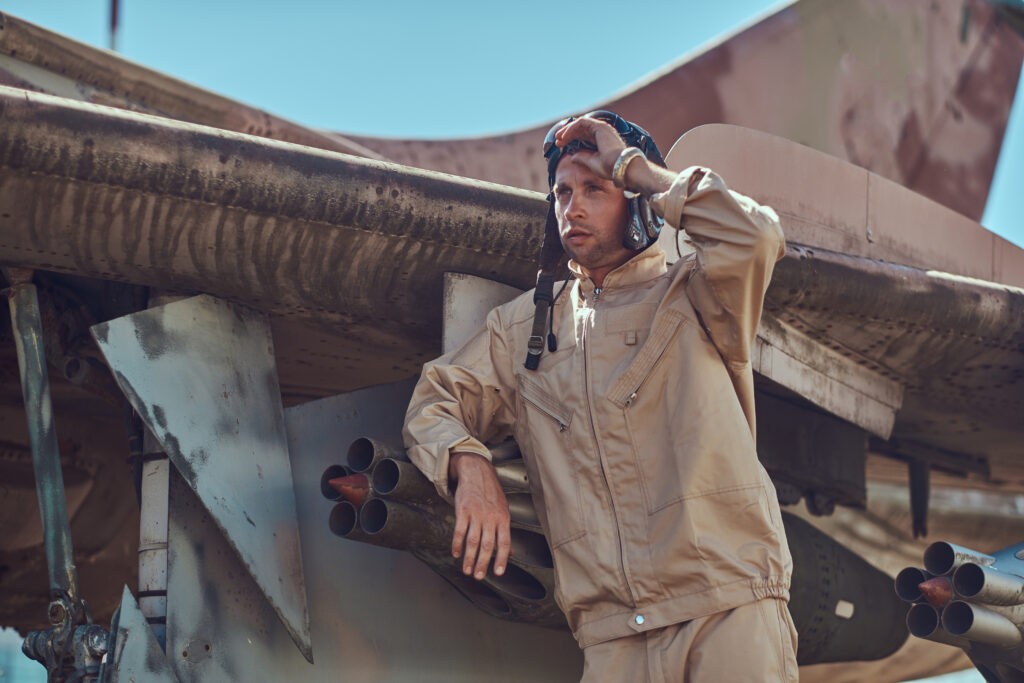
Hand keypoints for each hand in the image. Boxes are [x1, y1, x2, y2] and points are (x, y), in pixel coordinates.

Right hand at [448, 451, 510, 579]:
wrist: (477, 472)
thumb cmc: (491, 493)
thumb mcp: (503, 510)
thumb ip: (504, 531)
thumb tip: (511, 553)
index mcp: (503, 518)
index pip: (504, 542)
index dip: (501, 559)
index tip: (498, 573)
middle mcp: (491, 517)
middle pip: (487, 545)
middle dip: (482, 563)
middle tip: (478, 576)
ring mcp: (477, 513)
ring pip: (473, 541)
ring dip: (469, 558)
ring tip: (466, 570)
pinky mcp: (463, 510)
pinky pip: (459, 530)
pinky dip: (457, 544)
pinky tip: (456, 553)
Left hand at [553, 116, 626, 179]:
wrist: (620, 167)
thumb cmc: (610, 167)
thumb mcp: (591, 162)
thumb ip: (582, 157)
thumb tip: (572, 156)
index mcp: (601, 141)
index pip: (583, 135)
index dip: (571, 138)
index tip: (560, 145)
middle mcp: (602, 133)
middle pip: (581, 129)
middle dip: (567, 134)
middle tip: (557, 140)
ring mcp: (601, 128)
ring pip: (580, 124)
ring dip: (567, 130)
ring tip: (558, 137)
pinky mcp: (599, 127)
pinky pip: (582, 122)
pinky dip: (572, 128)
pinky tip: (564, 136)